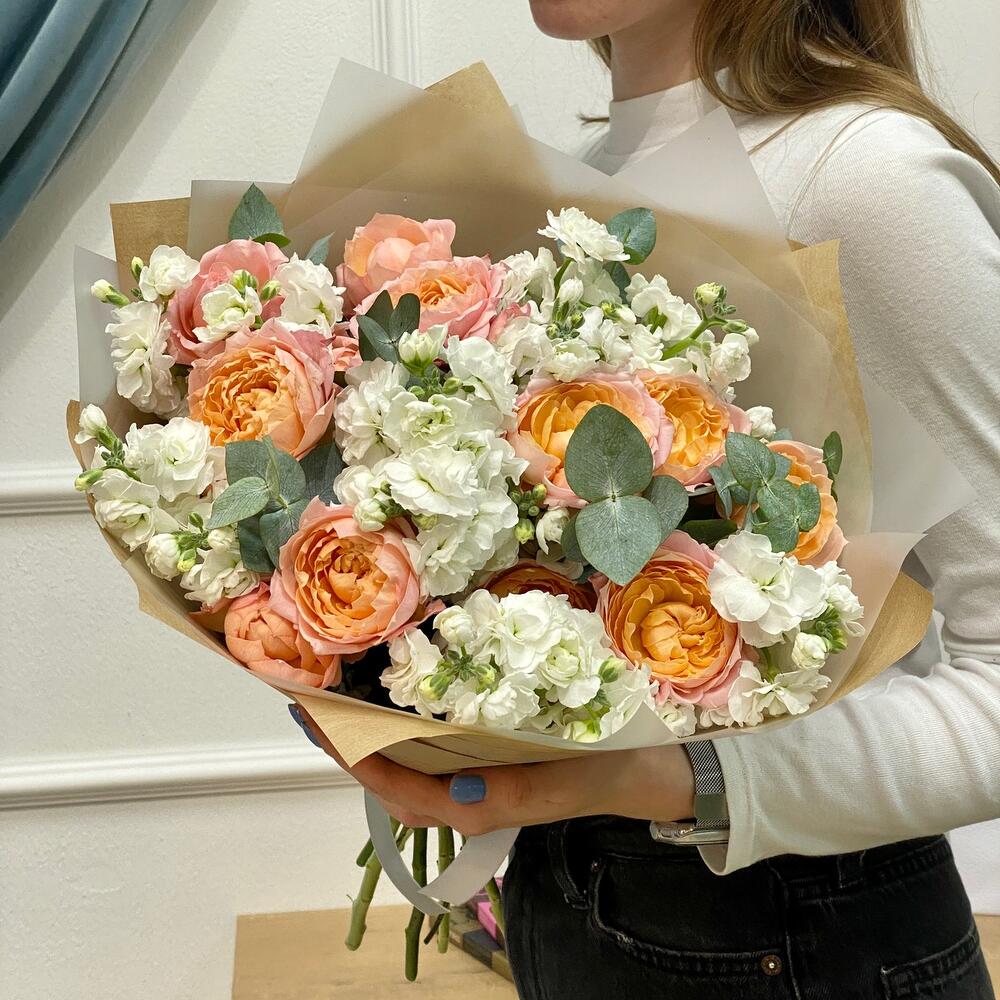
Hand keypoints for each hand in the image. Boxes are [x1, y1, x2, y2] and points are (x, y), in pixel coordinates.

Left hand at [289, 703, 694, 836]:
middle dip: (349, 748)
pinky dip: (403, 734)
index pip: (401, 788)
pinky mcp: (489, 765)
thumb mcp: (569, 781)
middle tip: (312, 704)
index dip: (357, 758)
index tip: (321, 722)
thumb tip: (452, 793)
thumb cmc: (610, 767)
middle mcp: (469, 799)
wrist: (650, 769)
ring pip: (408, 770)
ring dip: (370, 740)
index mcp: (481, 807)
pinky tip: (397, 704)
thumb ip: (513, 796)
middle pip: (393, 780)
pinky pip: (433, 756)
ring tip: (339, 701)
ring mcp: (477, 782)